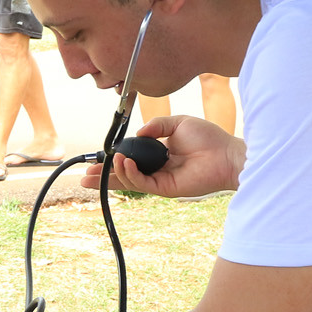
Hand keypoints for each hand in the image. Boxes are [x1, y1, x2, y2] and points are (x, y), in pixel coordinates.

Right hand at [82, 114, 244, 196]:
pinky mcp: (166, 188)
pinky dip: (130, 174)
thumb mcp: (178, 123)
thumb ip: (157, 125)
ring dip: (114, 173)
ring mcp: (160, 180)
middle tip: (85, 176)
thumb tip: (139, 132)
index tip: (99, 158)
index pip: (130, 160)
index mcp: (159, 155)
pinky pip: (142, 184)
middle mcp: (157, 169)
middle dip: (103, 177)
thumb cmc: (208, 138)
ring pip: (129, 181)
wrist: (226, 154)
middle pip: (124, 175)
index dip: (113, 160)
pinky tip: (124, 163)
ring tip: (106, 164)